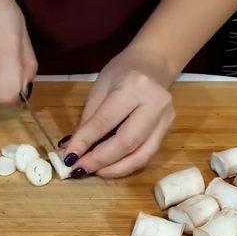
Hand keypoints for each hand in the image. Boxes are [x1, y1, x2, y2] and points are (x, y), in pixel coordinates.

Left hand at [60, 47, 176, 177]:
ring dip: (114, 169)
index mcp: (134, 87)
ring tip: (93, 172)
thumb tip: (74, 148)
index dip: (85, 141)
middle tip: (79, 169)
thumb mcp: (100, 87)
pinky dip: (126, 165)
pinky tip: (109, 167)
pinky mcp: (168, 130)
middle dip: (100, 160)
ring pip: (141, 155)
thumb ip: (89, 118)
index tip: (69, 157)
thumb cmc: (123, 71)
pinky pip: (147, 155)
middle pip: (127, 142)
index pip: (106, 121)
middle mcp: (155, 104)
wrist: (155, 63)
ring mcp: (165, 119)